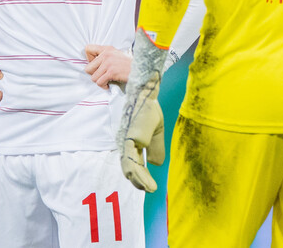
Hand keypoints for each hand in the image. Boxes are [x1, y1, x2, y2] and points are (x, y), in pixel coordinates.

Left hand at [84, 44, 130, 89]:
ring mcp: (108, 63)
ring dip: (100, 81)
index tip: (96, 65)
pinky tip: (109, 84)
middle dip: (94, 75)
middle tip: (102, 76)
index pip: (88, 48)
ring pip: (93, 78)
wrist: (141, 69)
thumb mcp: (116, 54)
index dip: (89, 59)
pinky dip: (104, 86)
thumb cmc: (128, 65)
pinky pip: (99, 82)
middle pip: (88, 68)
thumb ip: (104, 56)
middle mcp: (106, 54)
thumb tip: (91, 64)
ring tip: (107, 80)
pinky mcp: (111, 72)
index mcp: (106, 49)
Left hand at [117, 73, 164, 191]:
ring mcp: (126, 142)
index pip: (133, 165)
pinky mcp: (129, 139)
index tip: (149, 186)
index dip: (140, 177)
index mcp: (132, 143)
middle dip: (139, 181)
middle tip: (149, 189)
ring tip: (149, 188)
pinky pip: (131, 160)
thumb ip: (156, 148)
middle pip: (130, 169)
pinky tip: (146, 181)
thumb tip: (155, 164)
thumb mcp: (156, 132)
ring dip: (139, 180)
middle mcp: (126, 144)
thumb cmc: (148, 110)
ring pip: (129, 168)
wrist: (145, 94)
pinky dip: (139, 173)